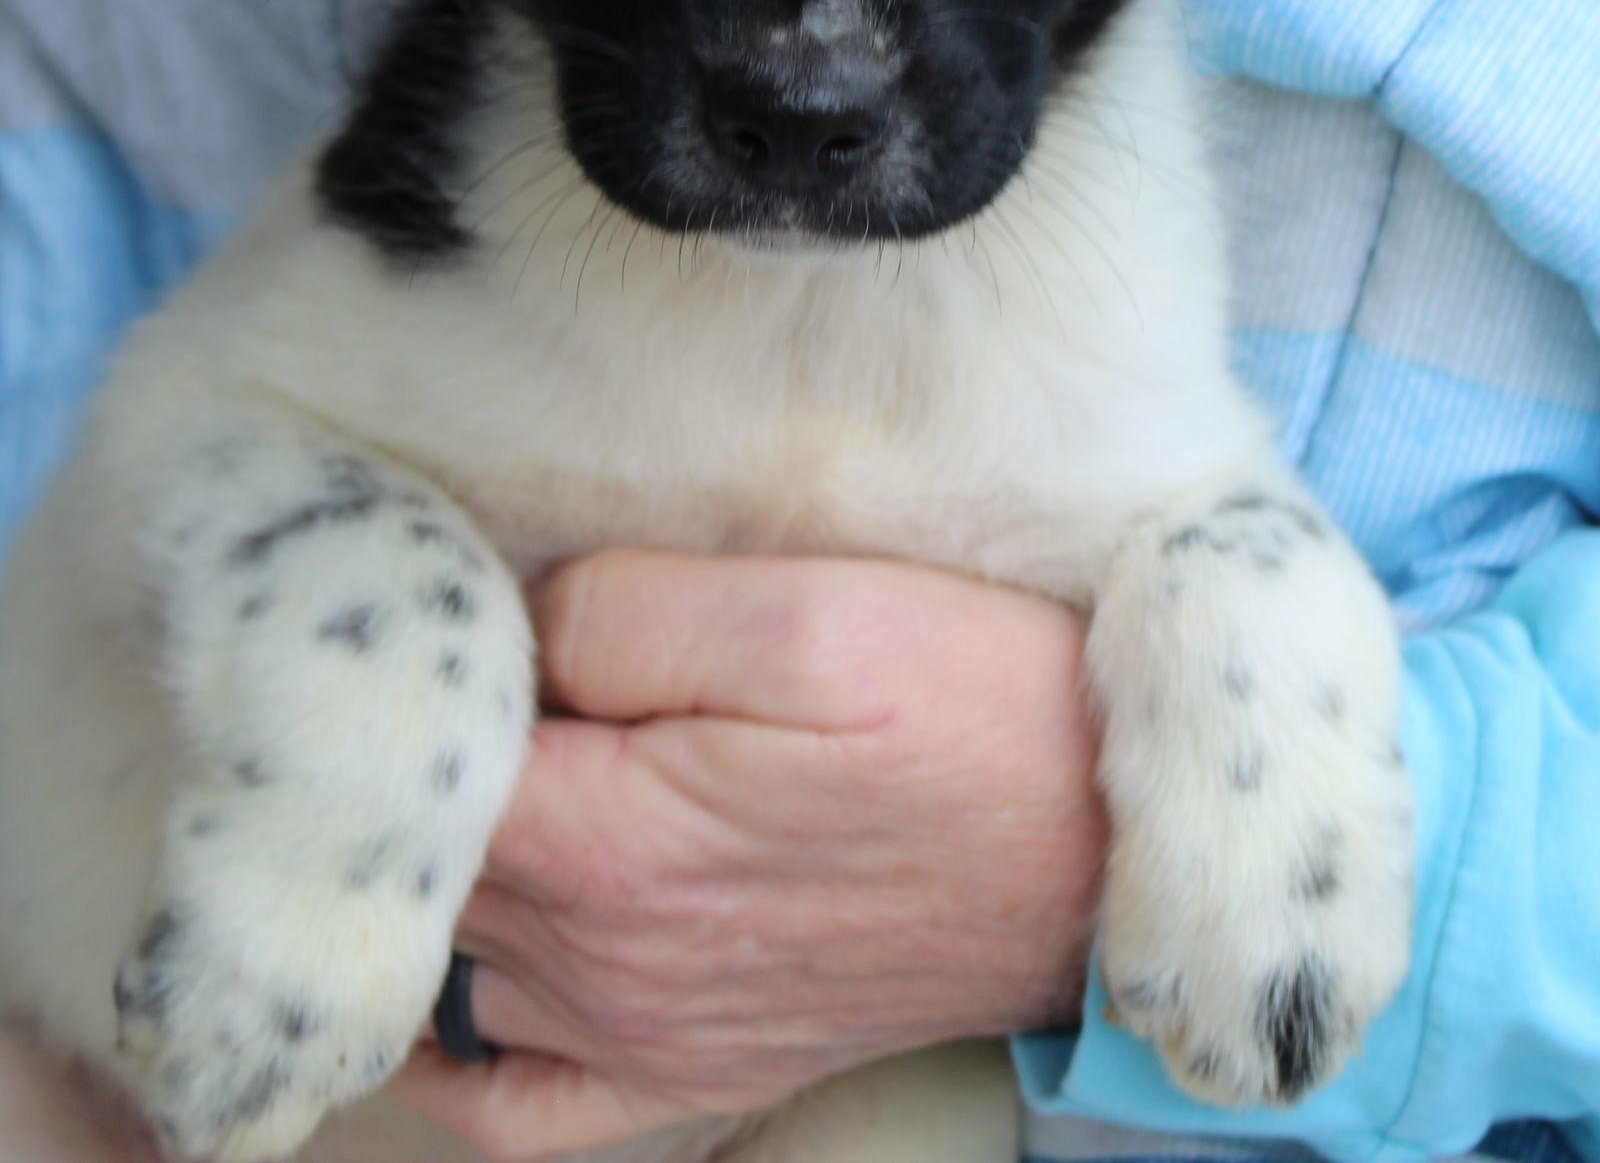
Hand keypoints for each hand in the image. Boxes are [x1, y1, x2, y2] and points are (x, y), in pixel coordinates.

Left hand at [392, 551, 1105, 1159]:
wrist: (1107, 847)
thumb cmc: (972, 708)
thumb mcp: (810, 611)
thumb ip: (625, 613)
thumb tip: (521, 633)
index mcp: (613, 845)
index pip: (416, 787)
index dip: (409, 700)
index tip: (442, 627)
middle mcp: (608, 967)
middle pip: (428, 875)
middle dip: (421, 781)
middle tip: (464, 683)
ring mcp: (649, 1036)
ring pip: (455, 971)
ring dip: (439, 883)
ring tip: (481, 780)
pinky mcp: (698, 1066)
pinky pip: (518, 1110)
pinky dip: (459, 1054)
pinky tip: (459, 980)